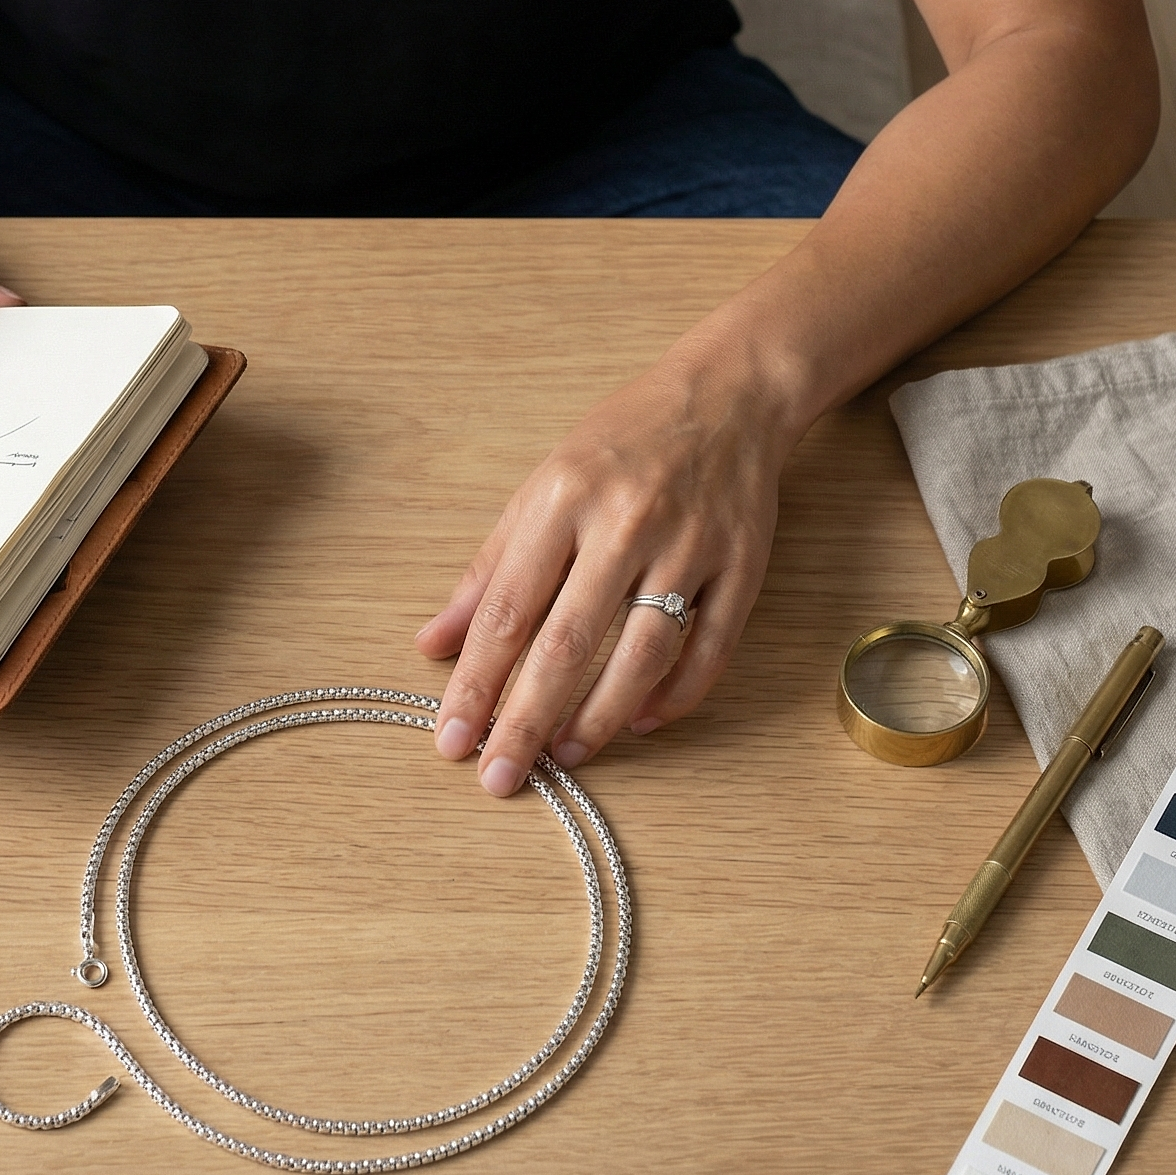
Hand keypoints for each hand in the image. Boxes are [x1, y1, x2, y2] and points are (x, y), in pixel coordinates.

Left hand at [415, 342, 796, 793]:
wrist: (726, 396)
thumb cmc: (622, 442)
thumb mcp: (542, 487)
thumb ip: (489, 568)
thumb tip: (433, 642)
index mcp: (564, 500)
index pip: (508, 609)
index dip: (475, 681)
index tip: (451, 738)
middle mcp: (626, 525)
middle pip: (568, 642)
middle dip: (525, 719)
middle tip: (499, 777)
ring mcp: (689, 548)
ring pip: (641, 656)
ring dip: (598, 718)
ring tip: (563, 757)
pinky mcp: (742, 568)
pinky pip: (709, 651)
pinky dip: (674, 697)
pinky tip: (638, 724)